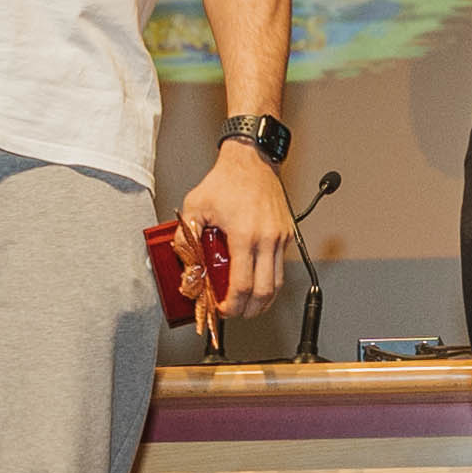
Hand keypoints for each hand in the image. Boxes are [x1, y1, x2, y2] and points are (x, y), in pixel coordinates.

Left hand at [179, 138, 293, 320]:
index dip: (231, 305)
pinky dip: (271, 280)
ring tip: (248, 305)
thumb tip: (185, 263)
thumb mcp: (195, 206)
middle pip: (264, 292)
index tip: (222, 309)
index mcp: (244, 236)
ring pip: (278, 283)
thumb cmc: (227, 180)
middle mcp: (267, 239)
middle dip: (249, 310)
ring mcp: (280, 238)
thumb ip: (186, 236)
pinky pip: (281, 266)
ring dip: (264, 300)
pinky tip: (258, 281)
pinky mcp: (287, 234)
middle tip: (236, 312)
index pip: (242, 286)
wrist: (252, 160)